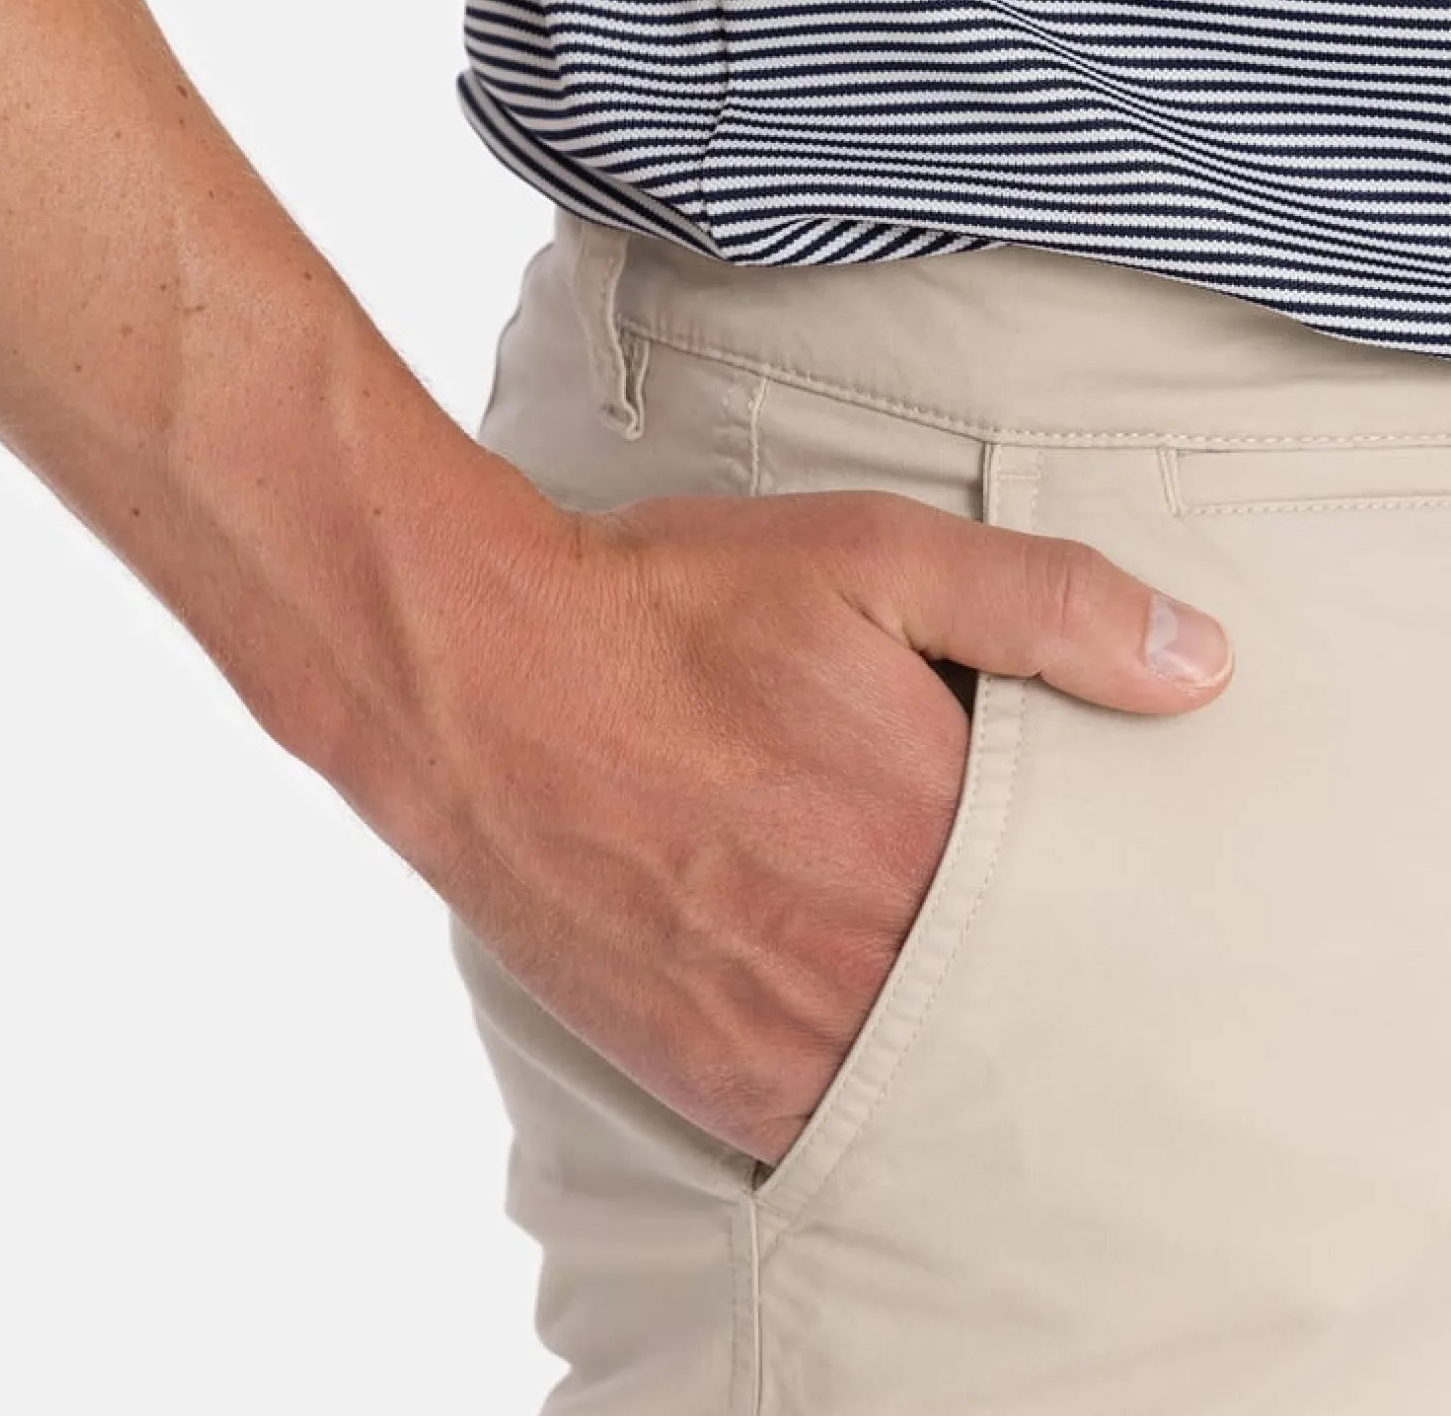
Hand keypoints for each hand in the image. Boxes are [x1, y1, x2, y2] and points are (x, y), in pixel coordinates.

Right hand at [334, 486, 1233, 1166]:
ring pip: (932, 1078)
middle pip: (1014, 1000)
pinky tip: (847, 1017)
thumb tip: (1200, 666)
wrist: (479, 681)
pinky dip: (861, 1082)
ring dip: (947, 1033)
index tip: (1084, 859)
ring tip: (915, 961)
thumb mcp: (871, 557)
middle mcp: (872, 960)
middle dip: (1023, 959)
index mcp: (934, 837)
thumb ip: (1048, 610)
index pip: (1086, 900)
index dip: (1096, 881)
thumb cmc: (668, 614)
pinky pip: (831, 1123)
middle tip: (971, 889)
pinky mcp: (709, 1074)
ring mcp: (787, 1034)